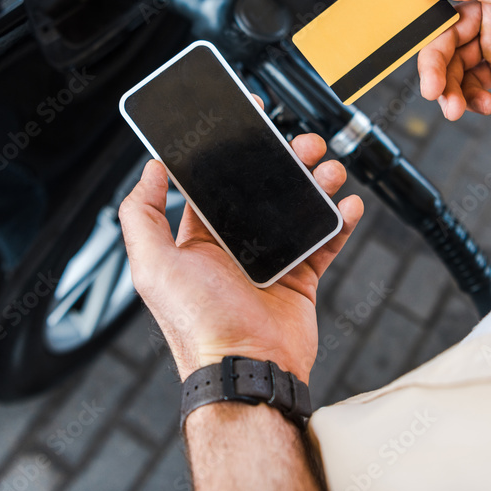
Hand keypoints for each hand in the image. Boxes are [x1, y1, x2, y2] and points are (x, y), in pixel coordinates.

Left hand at [119, 115, 363, 383]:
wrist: (246, 370)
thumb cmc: (197, 325)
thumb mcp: (153, 265)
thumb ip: (142, 215)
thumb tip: (150, 169)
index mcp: (198, 240)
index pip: (214, 182)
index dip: (231, 150)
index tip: (248, 119)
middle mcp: (234, 247)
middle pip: (263, 190)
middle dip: (285, 161)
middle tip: (302, 143)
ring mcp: (270, 262)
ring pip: (298, 209)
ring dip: (317, 184)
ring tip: (330, 169)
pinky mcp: (301, 280)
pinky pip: (325, 243)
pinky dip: (341, 222)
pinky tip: (349, 204)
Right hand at [417, 0, 490, 135]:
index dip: (426, 1)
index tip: (408, 27)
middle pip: (448, 27)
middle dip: (435, 60)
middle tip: (432, 88)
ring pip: (458, 58)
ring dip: (450, 84)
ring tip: (454, 107)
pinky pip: (475, 79)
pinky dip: (471, 95)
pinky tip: (483, 106)